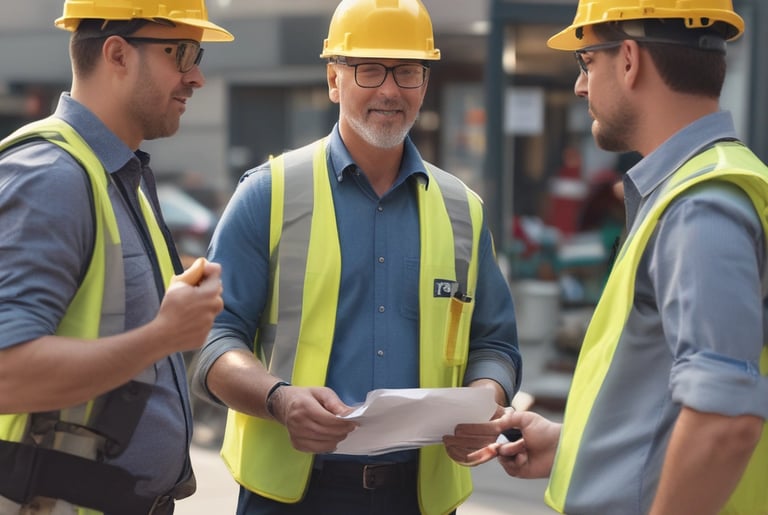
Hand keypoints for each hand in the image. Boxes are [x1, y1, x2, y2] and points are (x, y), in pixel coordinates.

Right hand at [155, 258, 223, 352]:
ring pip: (211, 308)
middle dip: (205, 288)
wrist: (164, 335)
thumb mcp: (178, 284)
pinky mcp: (206, 334)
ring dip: (202, 305)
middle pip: (215, 291)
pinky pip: (205, 323)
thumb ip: (193, 273)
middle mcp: (215, 307)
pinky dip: (198, 320)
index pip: (216, 272)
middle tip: (190, 290)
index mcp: (210, 292)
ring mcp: (211, 322)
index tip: (199, 272)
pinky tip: (185, 321)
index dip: (207, 269)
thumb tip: (202, 264)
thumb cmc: (170, 307)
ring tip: (186, 308)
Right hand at [271, 385, 357, 453]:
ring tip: (340, 433)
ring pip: (323, 444)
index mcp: (304, 406)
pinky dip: (327, 446)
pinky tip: (330, 438)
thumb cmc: (304, 397)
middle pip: (326, 433)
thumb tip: (348, 414)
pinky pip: (317, 450)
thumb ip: (335, 402)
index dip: (343, 423)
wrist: (284, 405)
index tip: (353, 423)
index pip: (328, 420)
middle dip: (342, 432)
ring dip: (336, 440)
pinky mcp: (296, 444)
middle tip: (350, 428)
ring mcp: (295, 435)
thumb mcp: (321, 392)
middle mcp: (298, 422)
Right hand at [445, 408, 559, 476]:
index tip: (459, 429)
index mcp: (510, 432)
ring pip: (499, 455)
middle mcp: (510, 445)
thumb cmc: (545, 430)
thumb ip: (507, 419)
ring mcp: (513, 458)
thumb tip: (493, 424)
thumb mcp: (525, 417)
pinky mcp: (517, 470)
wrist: (560, 446)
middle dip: (483, 443)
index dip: (476, 431)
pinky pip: (507, 466)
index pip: (489, 432)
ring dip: (511, 449)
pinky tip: (525, 455)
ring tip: (524, 446)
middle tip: (474, 441)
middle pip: (488, 445)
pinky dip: (515, 459)